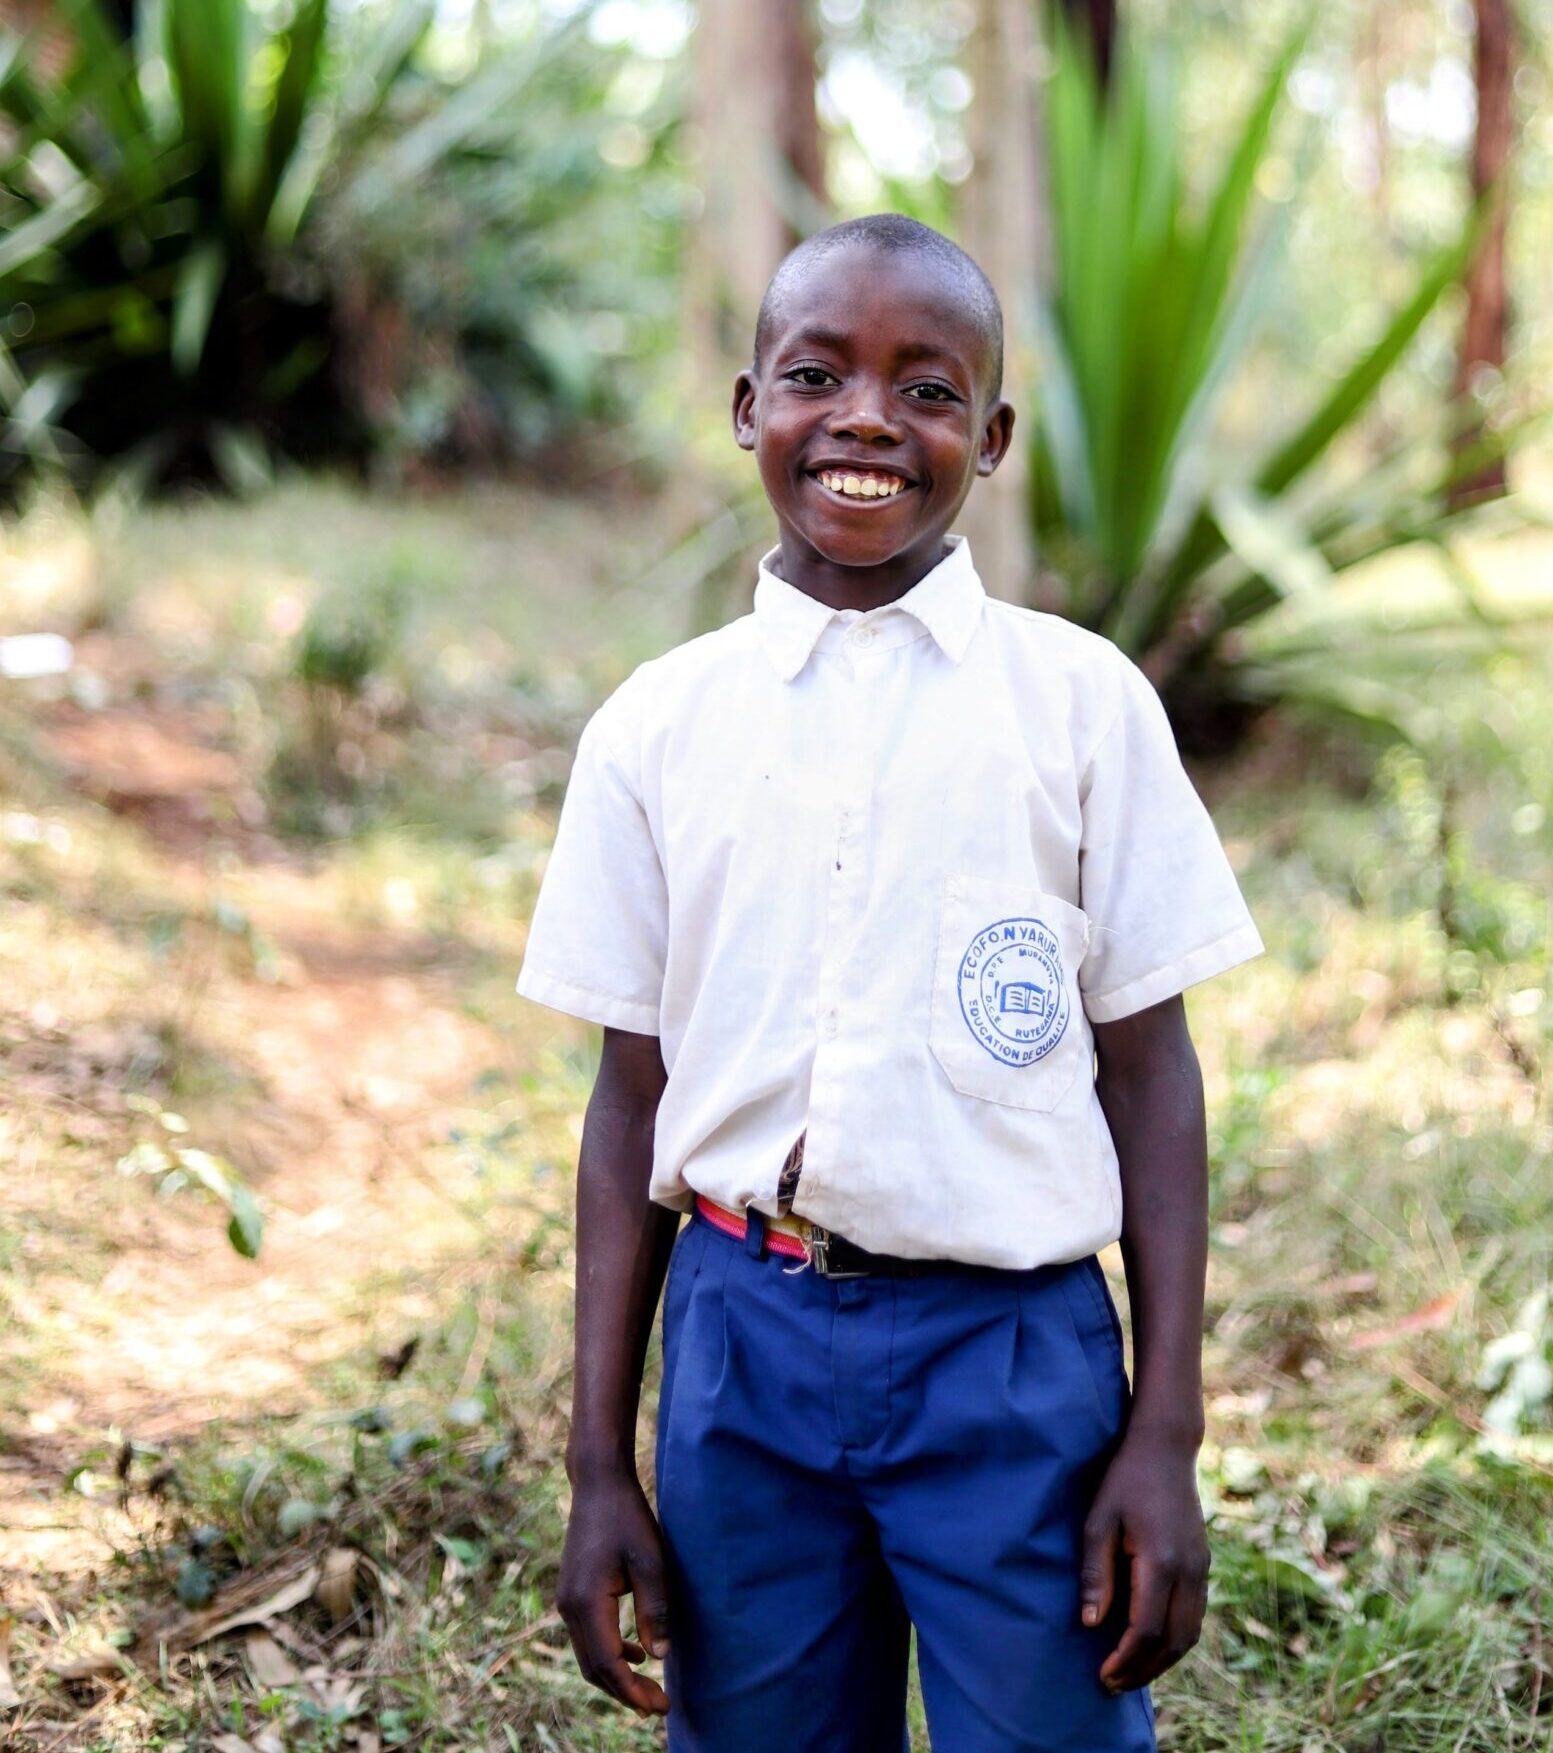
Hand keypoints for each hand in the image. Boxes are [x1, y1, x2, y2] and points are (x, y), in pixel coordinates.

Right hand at [556, 1470, 671, 1717]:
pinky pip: (587, 1636)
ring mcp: (566, 1600)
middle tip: (658, 1706)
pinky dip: (608, 1653)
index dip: (633, 1691)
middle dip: (625, 1692)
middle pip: (593, 1668)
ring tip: (649, 1688)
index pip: (608, 1664)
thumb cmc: (627, 1517)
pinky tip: (634, 1652)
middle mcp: (569, 1607)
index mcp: (586, 1602)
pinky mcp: (572, 1593)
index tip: (661, 1707)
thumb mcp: (650, 1560)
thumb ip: (654, 1609)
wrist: (598, 1484)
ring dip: (616, 1675)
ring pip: (588, 1655)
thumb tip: (659, 1656)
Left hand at [1079, 1433, 1209, 1692]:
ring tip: (1130, 1672)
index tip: (1102, 1674)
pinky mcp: (1204, 1566)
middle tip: (1113, 1684)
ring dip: (1162, 1661)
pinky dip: (1175, 1640)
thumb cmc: (1124, 1479)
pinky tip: (1150, 1643)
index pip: (1146, 1628)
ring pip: (1190, 1634)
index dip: (1125, 1658)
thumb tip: (1090, 1623)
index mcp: (1161, 1560)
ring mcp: (1202, 1569)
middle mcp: (1189, 1571)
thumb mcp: (1099, 1519)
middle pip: (1174, 1642)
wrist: (1165, 1448)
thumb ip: (1096, 1572)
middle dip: (1144, 1670)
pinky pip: (1194, 1617)